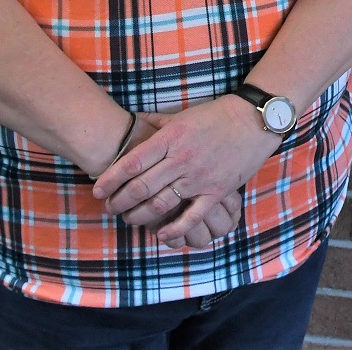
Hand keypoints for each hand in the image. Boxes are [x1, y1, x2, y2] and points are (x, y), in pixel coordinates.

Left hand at [91, 98, 281, 247]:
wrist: (254, 120)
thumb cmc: (216, 115)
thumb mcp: (182, 115)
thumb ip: (156, 123)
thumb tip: (133, 122)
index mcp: (170, 139)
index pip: (131, 163)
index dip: (110, 180)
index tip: (97, 190)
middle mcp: (181, 160)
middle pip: (140, 187)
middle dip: (119, 202)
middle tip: (110, 208)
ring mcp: (198, 178)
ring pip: (159, 204)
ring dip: (139, 216)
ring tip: (129, 218)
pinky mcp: (215, 192)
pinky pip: (191, 217)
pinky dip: (174, 230)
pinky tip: (160, 235)